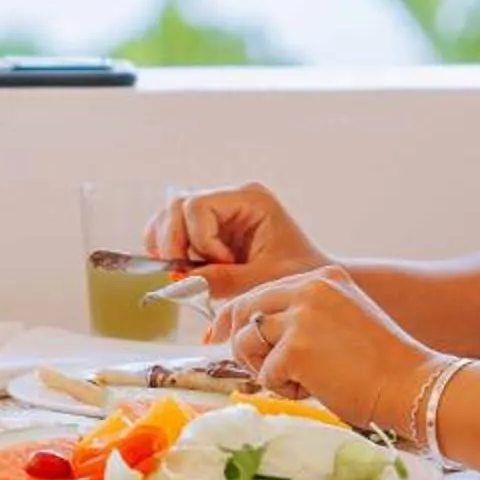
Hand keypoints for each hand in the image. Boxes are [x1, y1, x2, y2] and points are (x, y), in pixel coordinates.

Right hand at [150, 182, 329, 296]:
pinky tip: (183, 270)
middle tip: (189, 275)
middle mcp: (230, 198)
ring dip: (169, 248)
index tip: (223, 266)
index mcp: (250, 198)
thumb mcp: (266, 280)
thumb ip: (226, 280)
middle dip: (175, 244)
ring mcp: (216, 211)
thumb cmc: (298, 274)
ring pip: (168, 217)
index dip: (201, 239)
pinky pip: (171, 230)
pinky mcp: (207, 228)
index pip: (198, 206)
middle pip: (176, 207)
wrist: (311, 278)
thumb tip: (181, 281)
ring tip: (187, 273)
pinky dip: (168, 250)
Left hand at [207, 267, 426, 432]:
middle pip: (245, 310)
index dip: (237, 317)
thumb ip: (301, 315)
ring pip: (247, 342)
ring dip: (265, 369)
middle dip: (243, 344)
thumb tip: (251, 331)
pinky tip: (316, 389)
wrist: (411, 385)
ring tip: (301, 379)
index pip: (261, 291)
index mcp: (322, 278)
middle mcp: (309, 289)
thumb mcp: (340, 319)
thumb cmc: (379, 364)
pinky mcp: (296, 348)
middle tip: (261, 368)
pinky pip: (265, 374)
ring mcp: (301, 316)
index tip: (218, 334)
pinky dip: (284, 389)